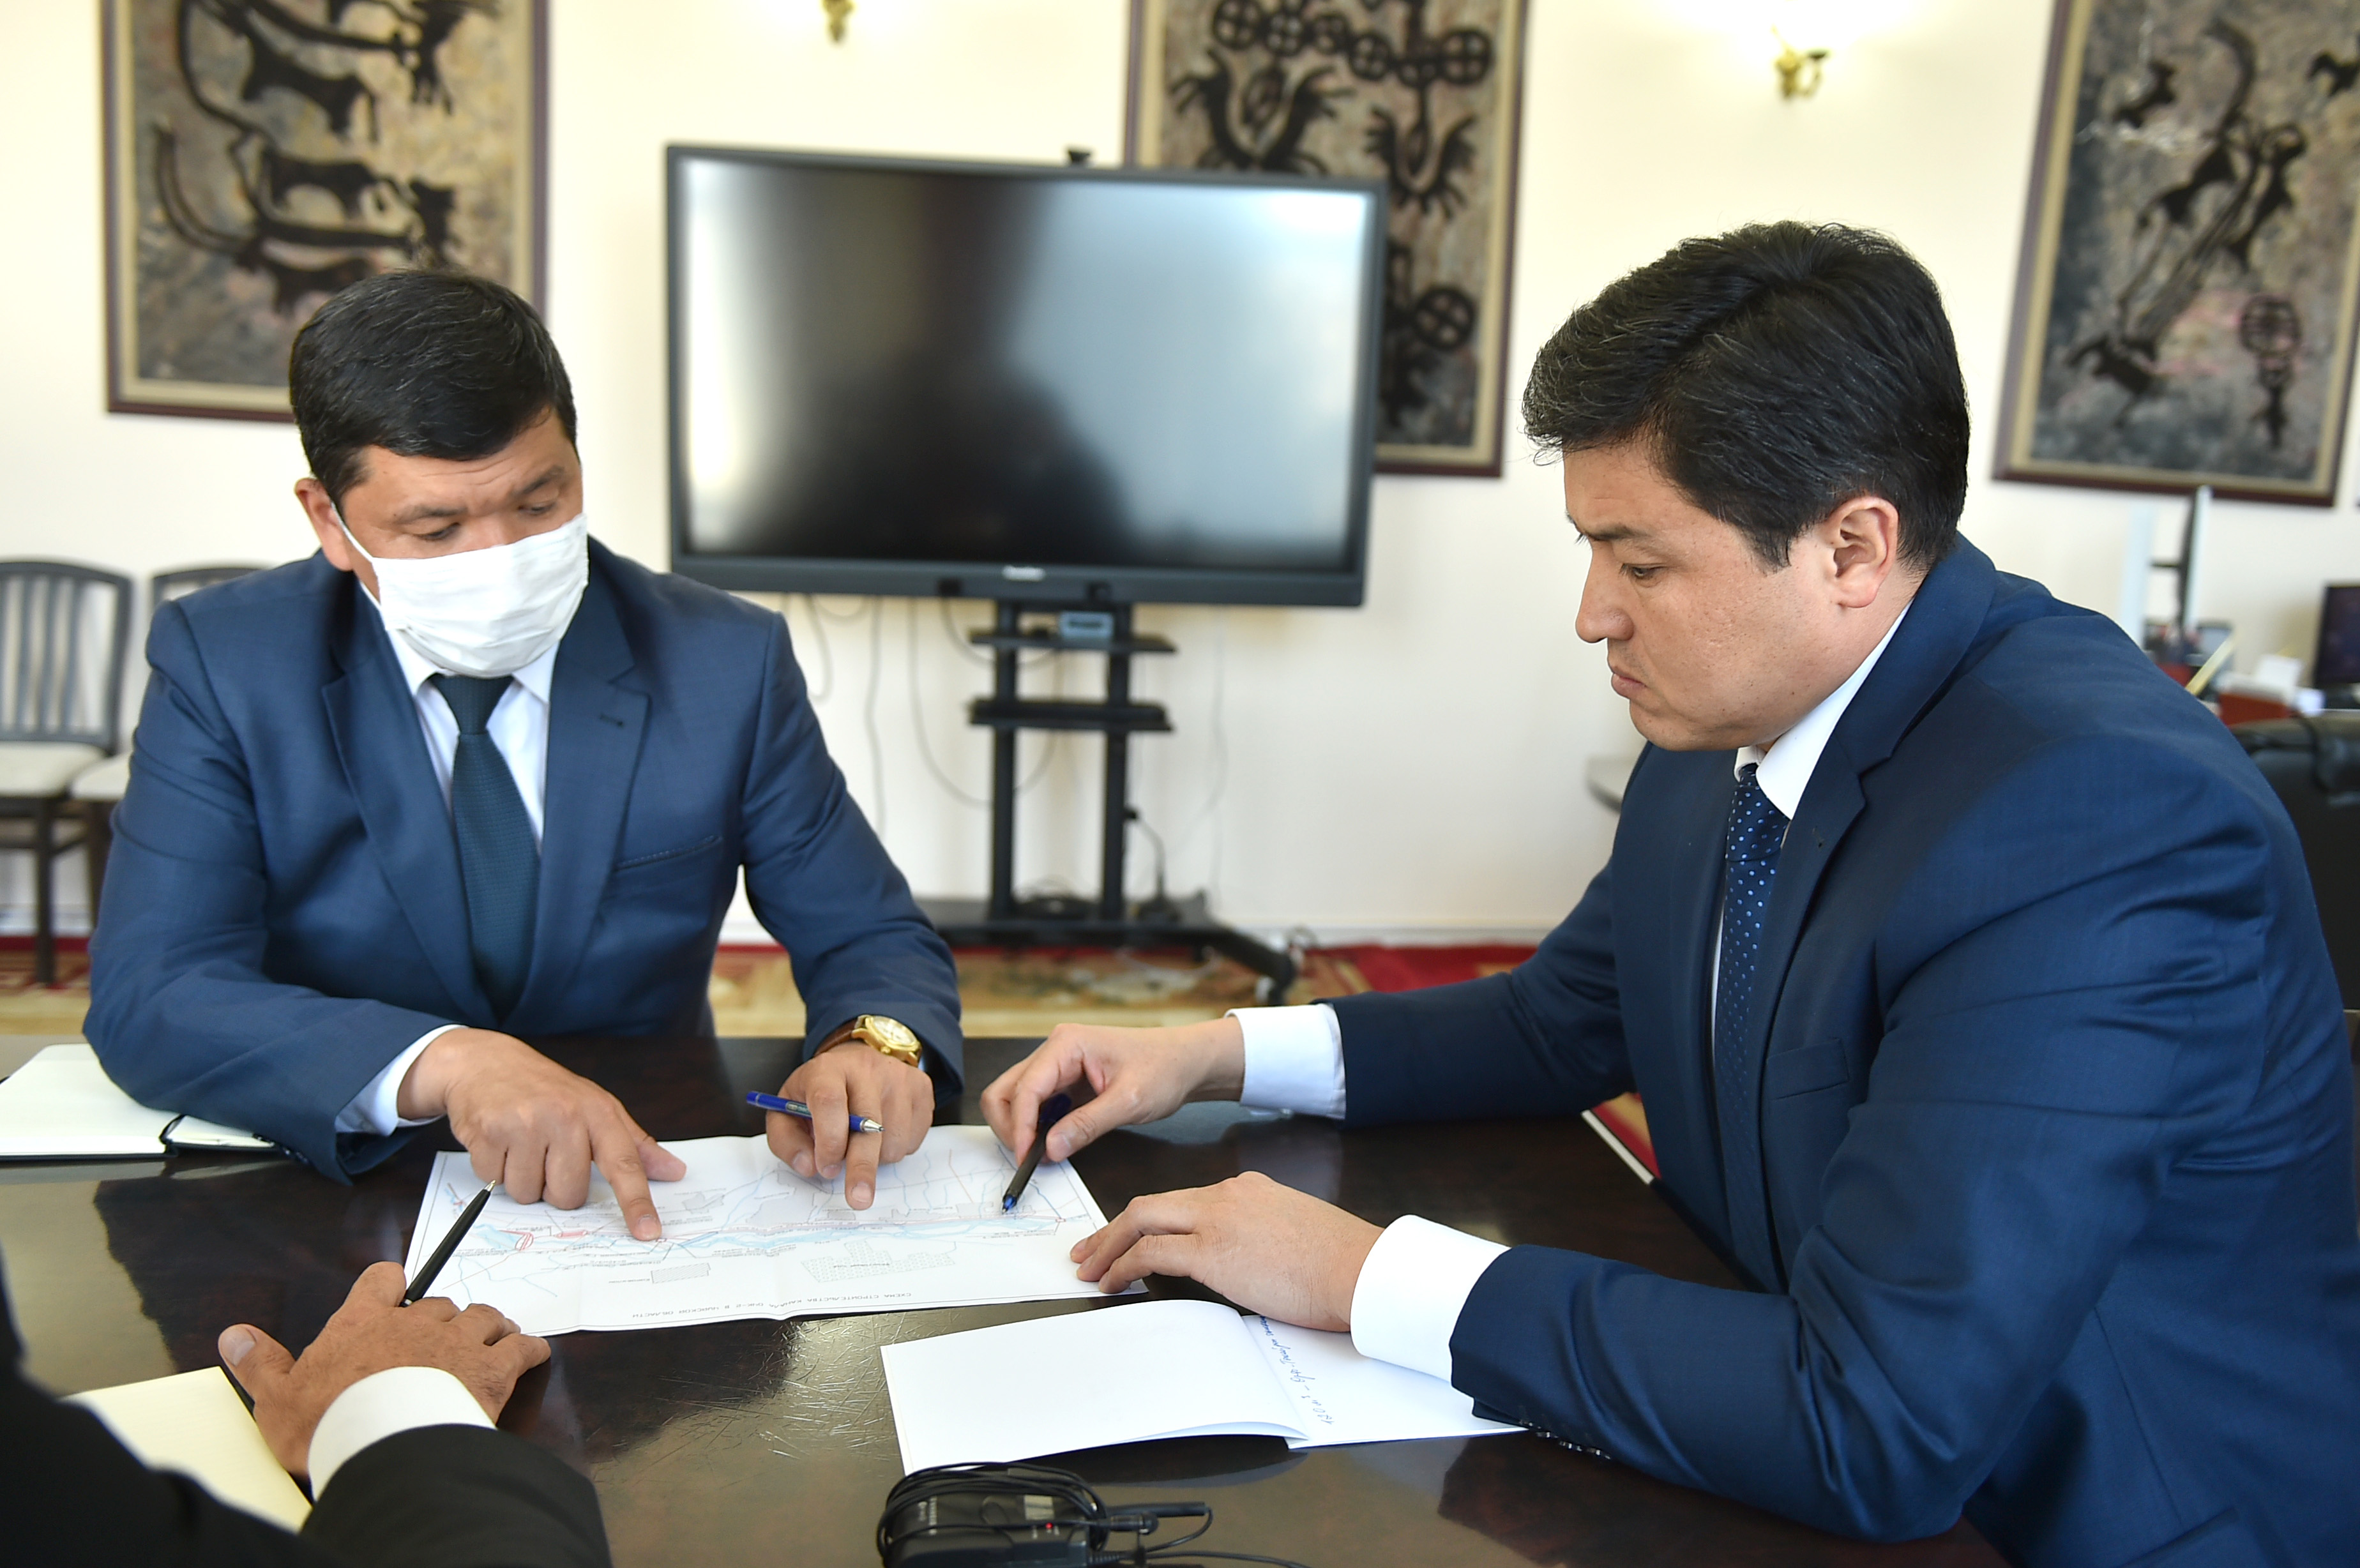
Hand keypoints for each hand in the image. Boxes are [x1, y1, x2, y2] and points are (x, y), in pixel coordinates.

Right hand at [217, 1262, 548, 1479]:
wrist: (383, 1445)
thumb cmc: (328, 1423)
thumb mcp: (277, 1398)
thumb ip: (259, 1363)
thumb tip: (233, 1336)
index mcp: (363, 1323)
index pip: (382, 1279)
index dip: (390, 1284)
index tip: (394, 1293)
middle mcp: (415, 1323)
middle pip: (438, 1303)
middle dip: (442, 1319)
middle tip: (440, 1344)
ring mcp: (458, 1342)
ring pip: (483, 1317)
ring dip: (489, 1327)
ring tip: (490, 1341)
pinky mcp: (494, 1368)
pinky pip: (522, 1346)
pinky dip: (529, 1349)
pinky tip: (530, 1355)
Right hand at [397, 1029, 687, 1238]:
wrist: (485, 1061)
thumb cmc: (547, 1089)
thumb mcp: (596, 1106)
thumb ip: (634, 1144)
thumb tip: (674, 1171)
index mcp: (598, 1112)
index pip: (624, 1164)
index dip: (636, 1201)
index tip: (648, 1231)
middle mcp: (565, 1115)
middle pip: (569, 1194)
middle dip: (555, 1186)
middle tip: (547, 1154)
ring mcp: (526, 1123)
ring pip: (530, 1194)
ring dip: (523, 1179)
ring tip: (521, 1145)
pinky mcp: (490, 1131)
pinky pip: (496, 1181)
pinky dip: (496, 1169)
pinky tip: (499, 1141)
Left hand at [768, 1040, 935, 1209]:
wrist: (856, 1063)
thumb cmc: (819, 1094)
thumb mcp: (787, 1111)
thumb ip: (787, 1141)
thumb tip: (809, 1167)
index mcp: (827, 1070)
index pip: (829, 1101)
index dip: (829, 1140)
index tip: (826, 1170)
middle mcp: (866, 1068)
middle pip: (869, 1124)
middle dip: (862, 1167)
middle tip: (858, 1198)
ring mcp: (899, 1077)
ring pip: (894, 1139)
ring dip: (876, 1158)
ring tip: (861, 1143)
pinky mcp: (921, 1088)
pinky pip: (913, 1139)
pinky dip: (896, 1148)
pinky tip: (883, 1134)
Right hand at [981, 1018, 1245, 1162]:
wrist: (1186, 1062)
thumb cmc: (1164, 1070)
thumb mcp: (1130, 1101)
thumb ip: (1087, 1125)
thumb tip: (1049, 1149)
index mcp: (1067, 1044)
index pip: (1026, 1088)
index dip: (1020, 1127)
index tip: (1027, 1159)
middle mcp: (1055, 1050)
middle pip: (1005, 1091)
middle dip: (1011, 1128)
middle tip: (1029, 1160)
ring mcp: (1057, 1065)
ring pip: (1014, 1099)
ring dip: (1020, 1129)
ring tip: (1042, 1155)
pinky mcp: (1063, 1081)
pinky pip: (1035, 1106)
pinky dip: (1035, 1127)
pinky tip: (1053, 1144)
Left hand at [1072, 1172, 1380, 1331]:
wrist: (1359, 1268)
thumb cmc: (1340, 1263)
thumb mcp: (1295, 1234)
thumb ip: (1261, 1237)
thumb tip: (1241, 1262)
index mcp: (1247, 1191)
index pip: (1184, 1201)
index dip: (1149, 1222)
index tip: (1131, 1238)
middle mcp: (1227, 1196)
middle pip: (1151, 1204)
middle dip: (1112, 1228)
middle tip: (1088, 1250)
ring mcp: (1217, 1220)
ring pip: (1142, 1220)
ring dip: (1108, 1247)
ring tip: (1089, 1270)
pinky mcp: (1212, 1251)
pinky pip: (1151, 1253)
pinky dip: (1124, 1265)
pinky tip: (1113, 1283)